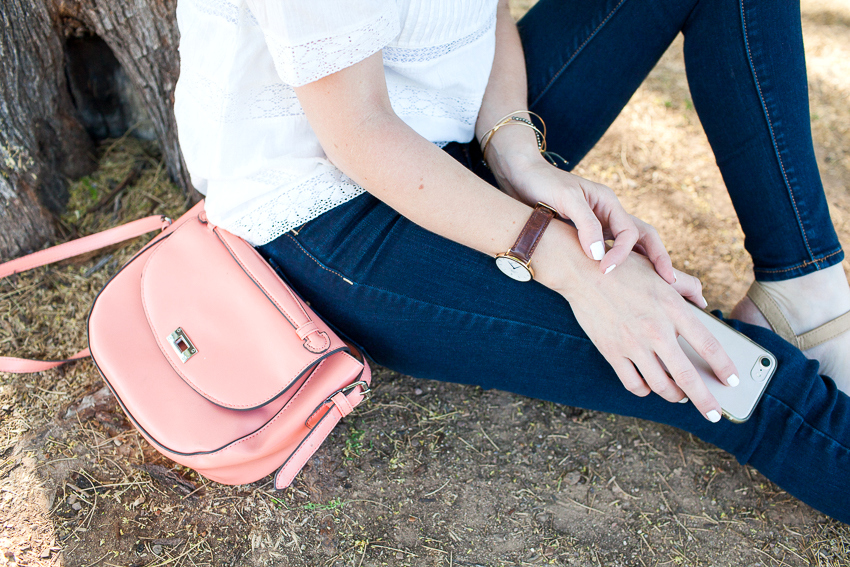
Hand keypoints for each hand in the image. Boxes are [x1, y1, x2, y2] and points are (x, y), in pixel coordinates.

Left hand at [500, 157, 675, 282]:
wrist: (520, 177)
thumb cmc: (541, 184)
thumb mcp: (566, 200)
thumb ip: (585, 225)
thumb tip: (599, 256)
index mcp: (608, 202)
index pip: (630, 233)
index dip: (622, 254)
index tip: (605, 270)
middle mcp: (609, 213)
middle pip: (644, 237)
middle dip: (659, 259)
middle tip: (672, 284)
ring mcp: (600, 224)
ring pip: (631, 246)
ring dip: (643, 264)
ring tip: (656, 287)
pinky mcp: (586, 234)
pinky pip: (610, 251)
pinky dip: (619, 265)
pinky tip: (618, 282)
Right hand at [565, 251, 738, 421]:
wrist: (582, 271)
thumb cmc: (623, 268)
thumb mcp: (660, 270)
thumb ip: (686, 285)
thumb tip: (703, 302)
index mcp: (673, 308)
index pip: (709, 345)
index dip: (724, 367)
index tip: (732, 381)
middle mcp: (655, 330)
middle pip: (688, 376)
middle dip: (706, 400)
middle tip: (714, 414)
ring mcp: (632, 344)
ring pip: (661, 386)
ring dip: (675, 396)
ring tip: (681, 396)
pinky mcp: (611, 352)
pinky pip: (633, 384)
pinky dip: (645, 391)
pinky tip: (649, 387)